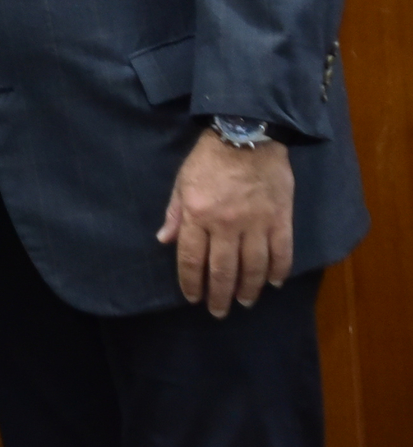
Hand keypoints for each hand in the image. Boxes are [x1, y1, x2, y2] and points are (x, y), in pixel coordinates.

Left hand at [156, 131, 293, 316]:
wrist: (247, 134)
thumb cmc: (209, 158)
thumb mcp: (182, 182)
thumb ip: (175, 213)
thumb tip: (165, 241)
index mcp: (198, 215)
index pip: (193, 259)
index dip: (192, 283)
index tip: (192, 298)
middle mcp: (226, 225)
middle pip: (223, 270)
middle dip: (219, 295)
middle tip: (219, 312)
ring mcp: (256, 224)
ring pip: (253, 267)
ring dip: (249, 289)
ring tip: (245, 302)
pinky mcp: (281, 219)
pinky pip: (282, 252)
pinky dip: (279, 270)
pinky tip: (273, 282)